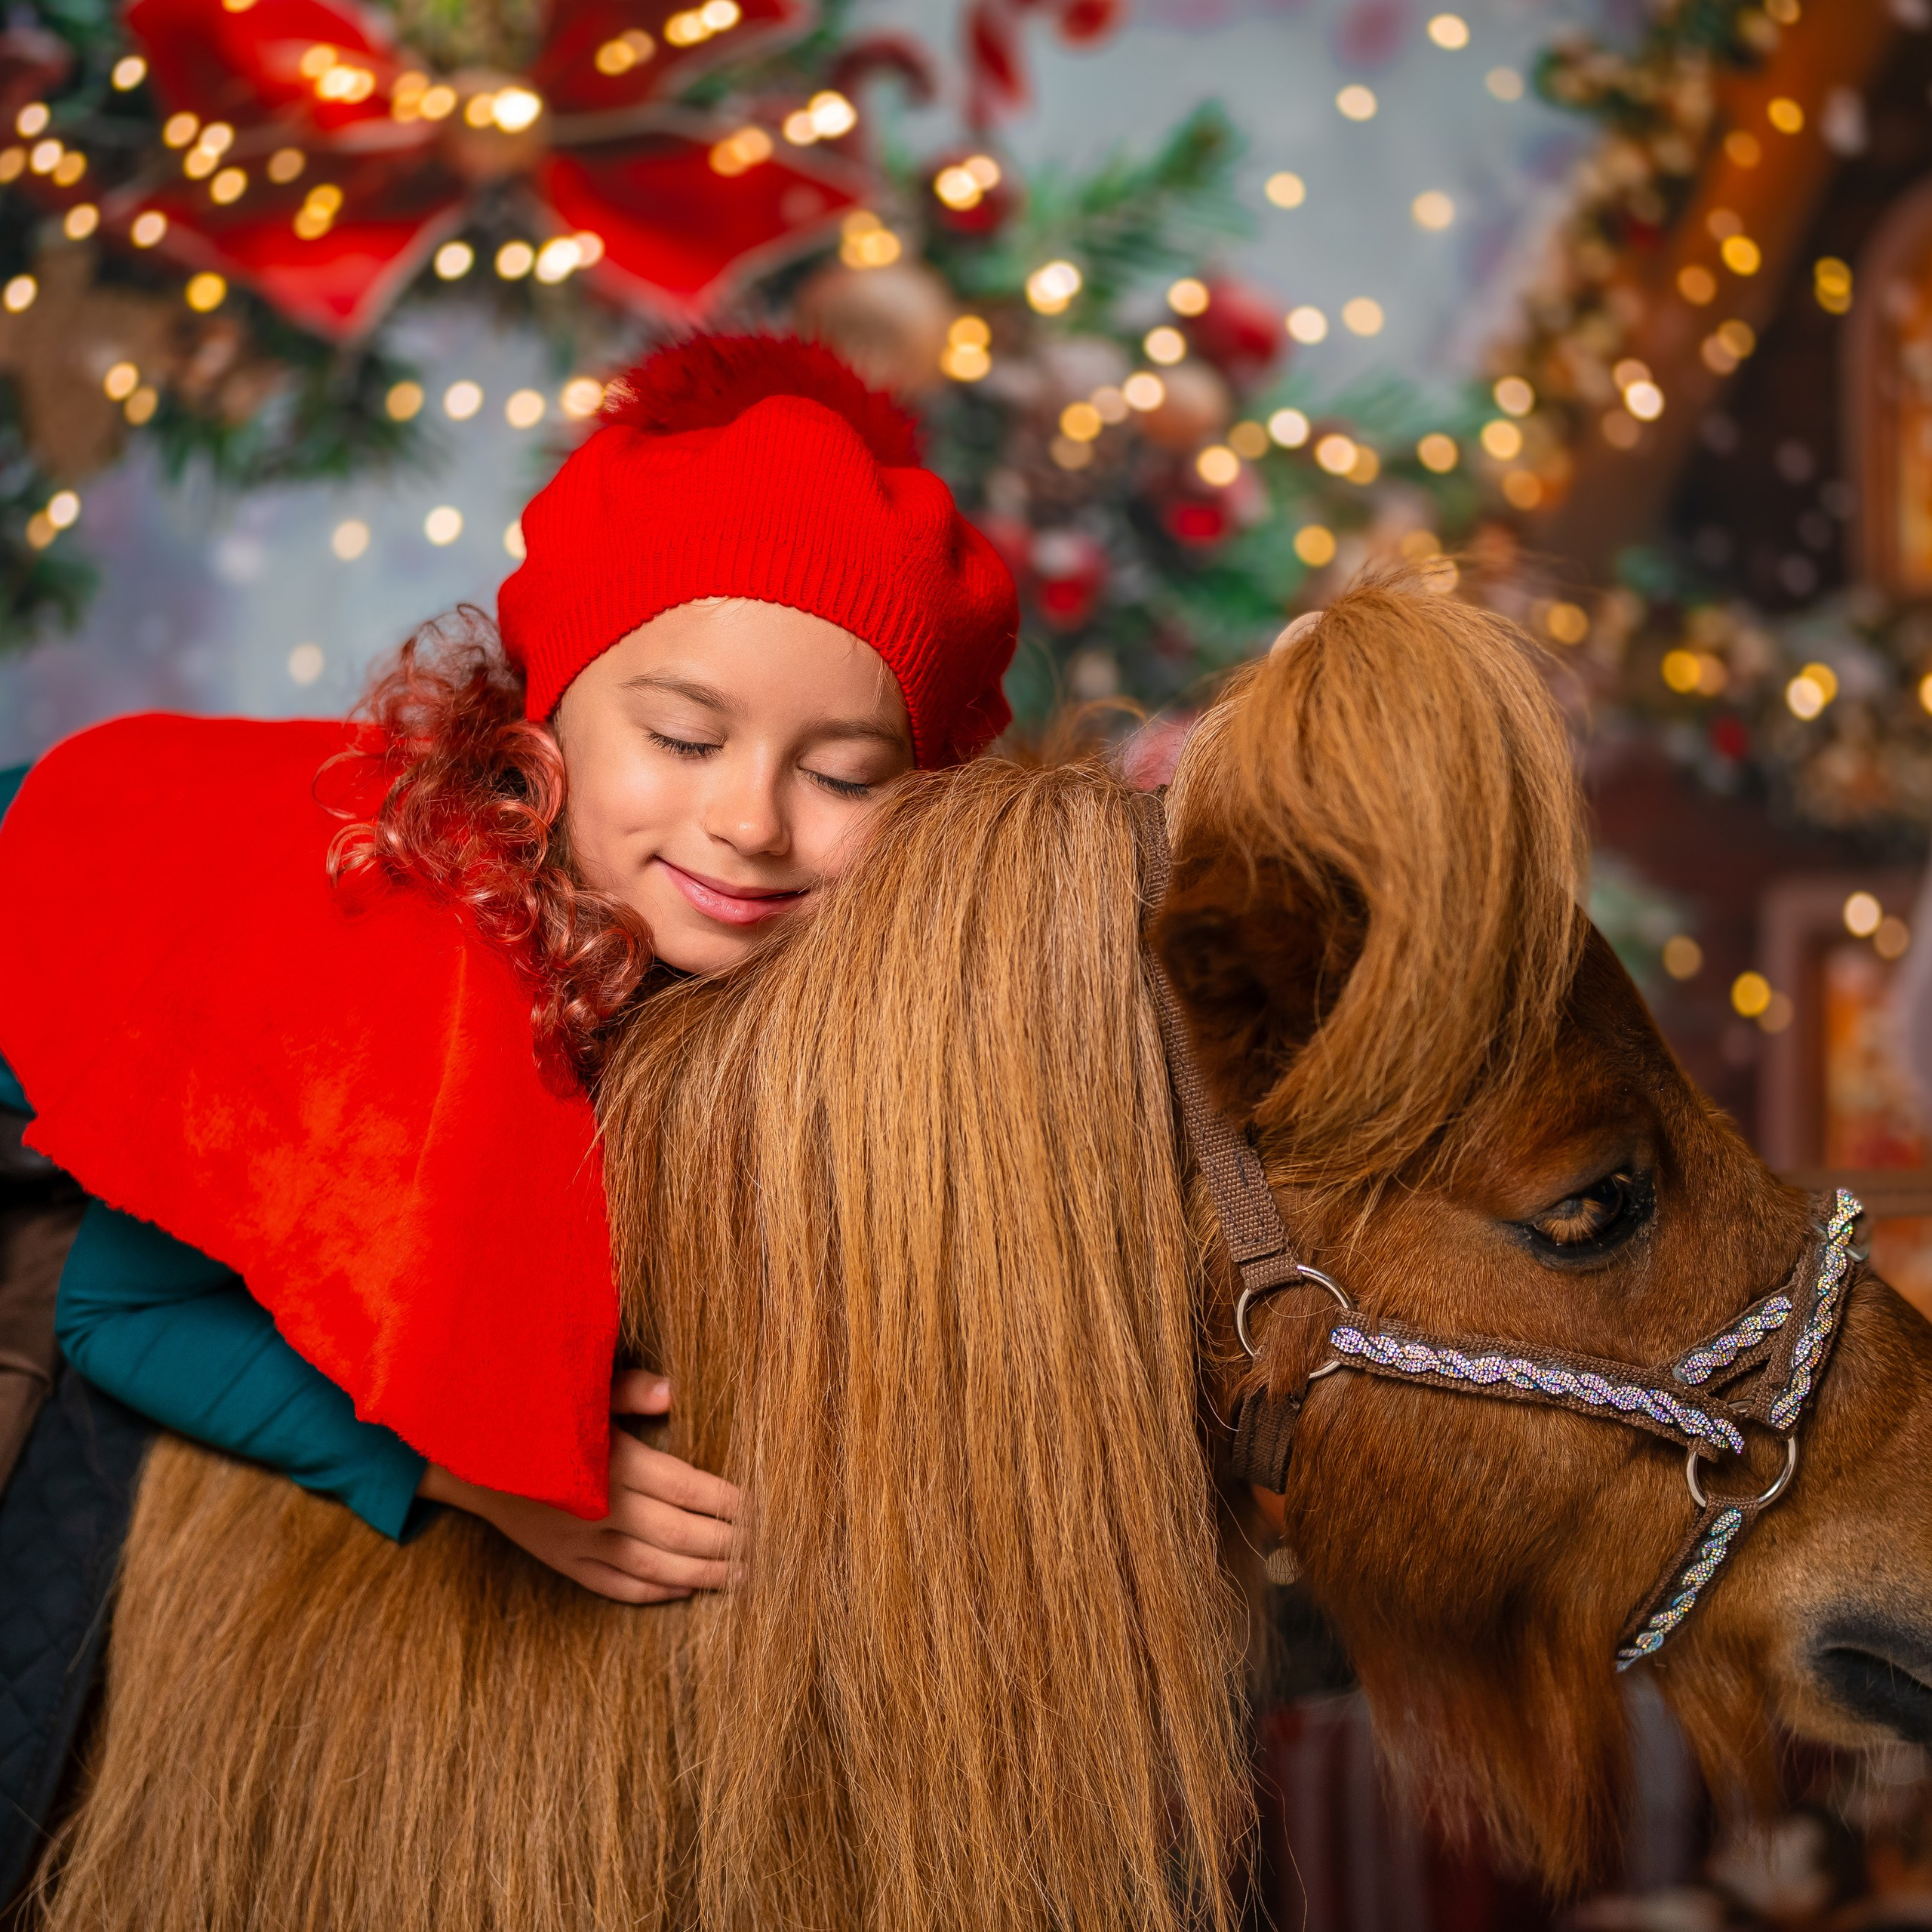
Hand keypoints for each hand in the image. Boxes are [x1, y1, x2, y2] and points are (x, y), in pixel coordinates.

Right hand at [417, 1371, 740, 1603]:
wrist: (457, 1453)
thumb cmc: (526, 1409)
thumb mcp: (573, 1388)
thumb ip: (626, 1390)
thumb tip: (672, 1394)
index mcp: (610, 1462)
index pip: (686, 1488)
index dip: (727, 1502)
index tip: (760, 1509)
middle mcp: (598, 1509)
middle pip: (678, 1534)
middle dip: (725, 1544)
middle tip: (766, 1552)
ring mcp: (577, 1541)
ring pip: (652, 1567)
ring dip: (699, 1574)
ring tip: (738, 1578)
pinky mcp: (560, 1560)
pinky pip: (613, 1585)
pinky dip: (652, 1591)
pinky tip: (683, 1590)